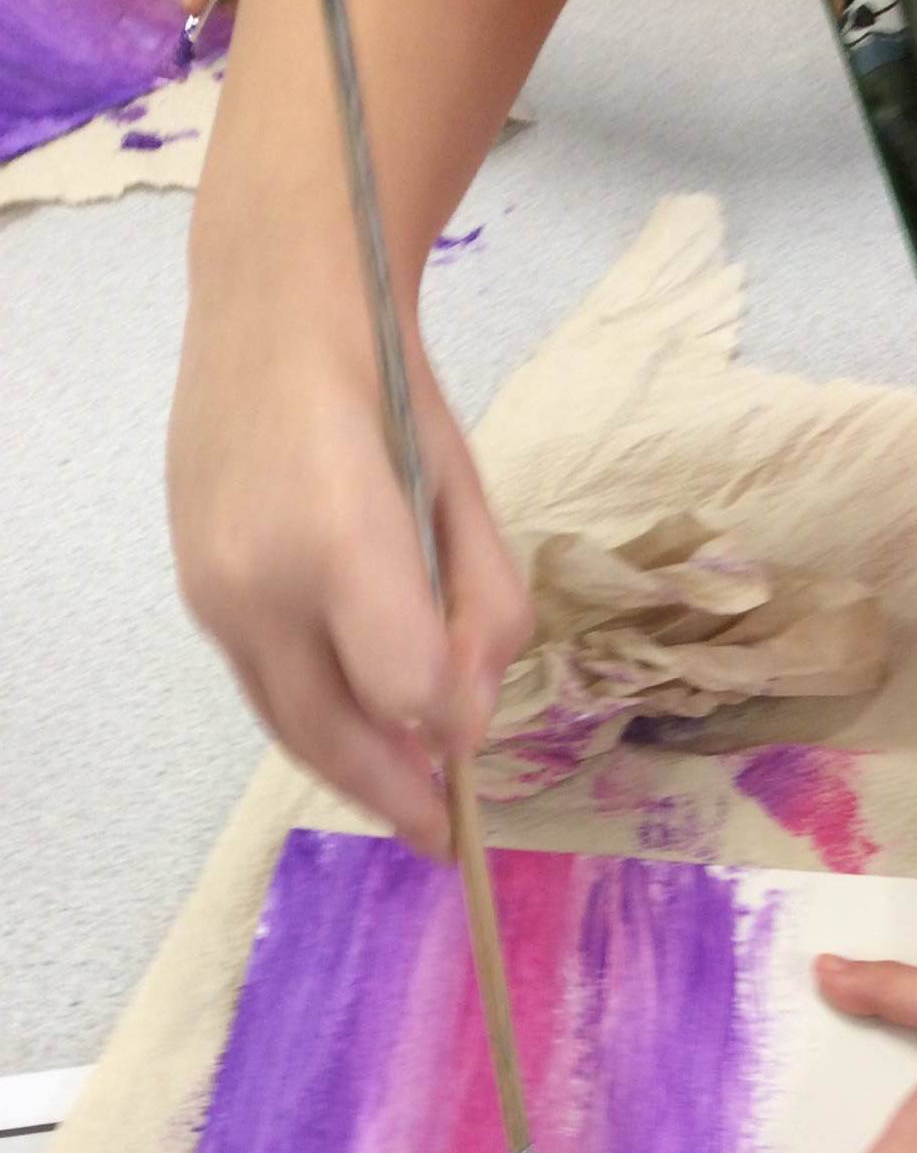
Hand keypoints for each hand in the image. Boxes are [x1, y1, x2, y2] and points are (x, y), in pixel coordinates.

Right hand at [167, 282, 531, 856]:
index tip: (475, 747)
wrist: (274, 312)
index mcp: (341, 538)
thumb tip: (467, 721)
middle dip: (394, 796)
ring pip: (289, 721)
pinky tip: (360, 733)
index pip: (404, 686)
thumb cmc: (393, 395)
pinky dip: (316, 723)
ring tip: (405, 803)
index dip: (447, 726)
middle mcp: (259, 578)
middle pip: (332, 731)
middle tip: (444, 840)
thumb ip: (483, 613)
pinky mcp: (197, 593)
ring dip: (352, 774)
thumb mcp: (469, 499)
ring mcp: (214, 591)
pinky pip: (263, 687)